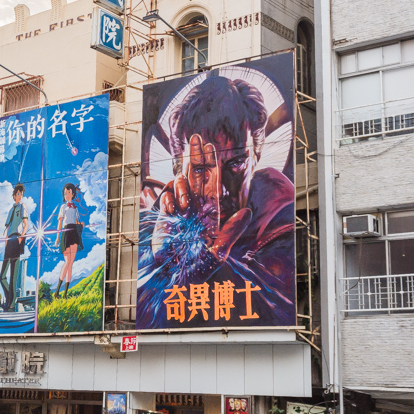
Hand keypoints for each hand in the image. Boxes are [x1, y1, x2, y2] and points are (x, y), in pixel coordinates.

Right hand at [153, 134, 250, 261]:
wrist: (171, 276)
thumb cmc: (197, 268)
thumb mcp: (219, 252)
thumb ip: (232, 231)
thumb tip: (248, 211)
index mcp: (212, 212)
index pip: (213, 182)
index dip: (212, 163)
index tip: (210, 146)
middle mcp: (196, 207)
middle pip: (196, 174)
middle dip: (196, 155)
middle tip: (195, 137)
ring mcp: (180, 209)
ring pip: (180, 183)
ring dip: (181, 186)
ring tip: (182, 206)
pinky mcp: (165, 214)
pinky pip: (166, 196)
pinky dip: (168, 198)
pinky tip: (171, 212)